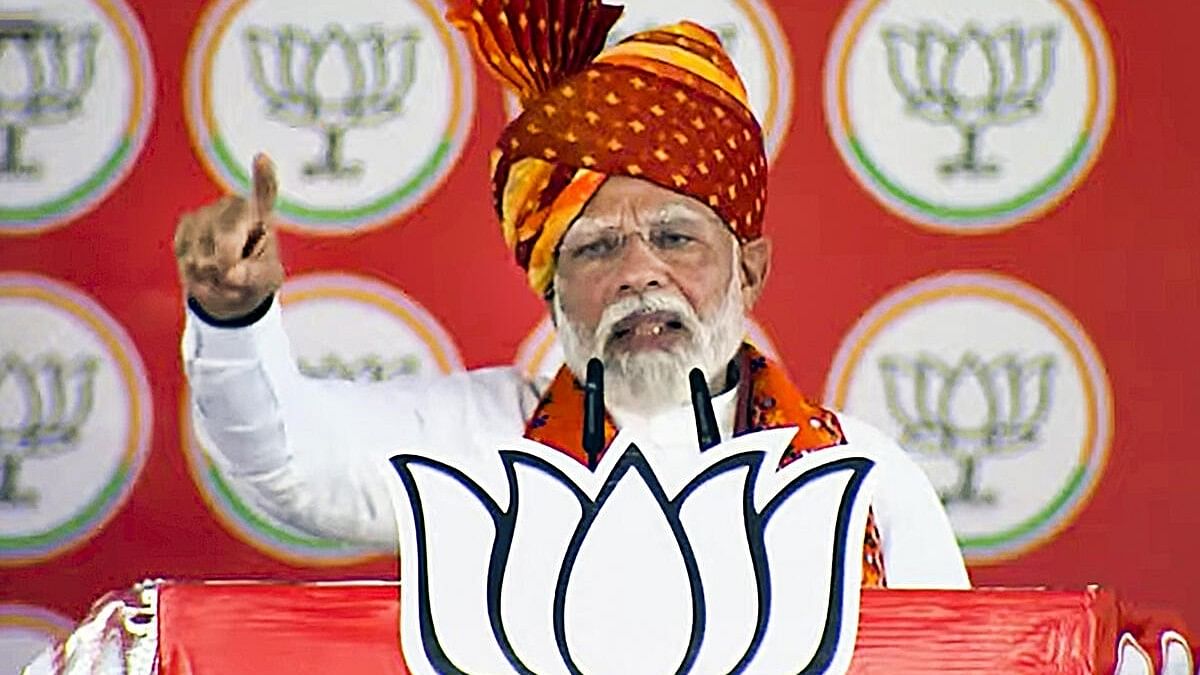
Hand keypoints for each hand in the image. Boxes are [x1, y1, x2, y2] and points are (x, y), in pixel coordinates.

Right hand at [174, 153, 283, 319]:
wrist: (228, 283)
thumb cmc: (255, 276)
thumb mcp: (266, 280)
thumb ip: (254, 277)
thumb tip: (230, 273)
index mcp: (262, 215)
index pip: (266, 193)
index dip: (264, 176)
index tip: (262, 159)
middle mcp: (235, 206)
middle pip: (226, 236)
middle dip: (228, 264)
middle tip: (235, 278)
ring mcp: (208, 211)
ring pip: (202, 253)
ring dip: (211, 275)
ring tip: (223, 274)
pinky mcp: (187, 222)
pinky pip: (185, 254)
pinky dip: (194, 273)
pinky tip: (205, 270)